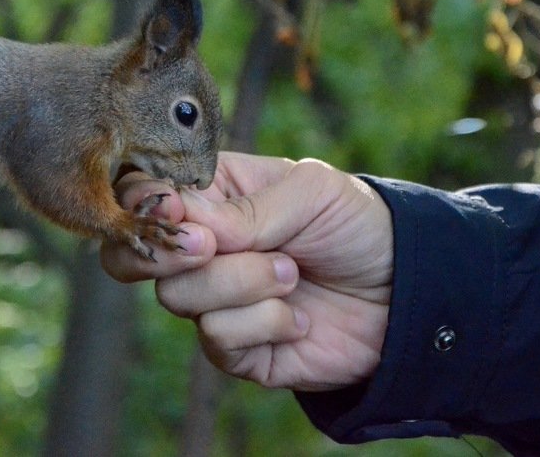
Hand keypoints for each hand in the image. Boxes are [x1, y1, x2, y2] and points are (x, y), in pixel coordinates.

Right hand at [102, 152, 392, 391]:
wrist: (407, 290)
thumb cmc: (356, 224)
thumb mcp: (309, 192)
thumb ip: (244, 208)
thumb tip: (181, 220)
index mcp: (210, 196)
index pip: (140, 197)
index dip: (144, 207)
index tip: (175, 212)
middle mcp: (200, 248)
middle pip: (132, 256)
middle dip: (167, 254)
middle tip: (211, 245)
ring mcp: (213, 299)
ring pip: (178, 298)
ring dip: (243, 284)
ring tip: (293, 273)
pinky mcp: (234, 348)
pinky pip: (217, 339)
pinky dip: (264, 324)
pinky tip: (297, 316)